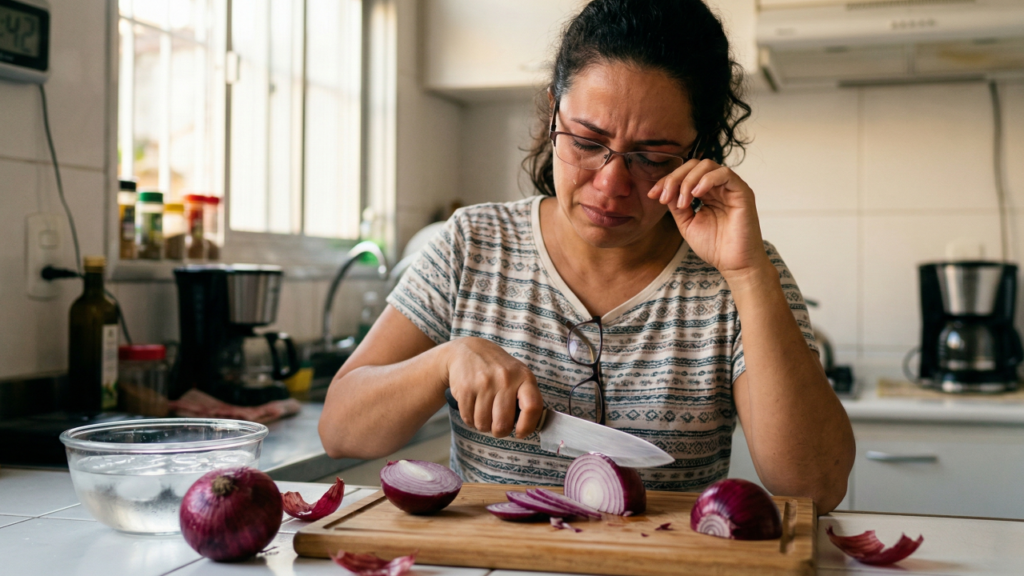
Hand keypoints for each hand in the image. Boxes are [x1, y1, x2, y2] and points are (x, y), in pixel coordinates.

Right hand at [441, 337, 543, 438]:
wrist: (468, 350)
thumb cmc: (498, 368)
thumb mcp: (518, 375)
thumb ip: (526, 398)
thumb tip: (528, 426)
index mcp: (524, 377)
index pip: (532, 407)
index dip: (527, 426)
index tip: (520, 432)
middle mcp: (505, 379)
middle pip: (503, 424)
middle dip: (499, 431)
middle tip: (498, 425)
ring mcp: (484, 383)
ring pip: (483, 424)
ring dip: (483, 425)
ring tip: (484, 412)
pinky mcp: (466, 388)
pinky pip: (468, 418)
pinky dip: (470, 419)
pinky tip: (473, 407)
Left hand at [647, 159, 769, 278]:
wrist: (734, 264)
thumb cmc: (714, 247)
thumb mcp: (687, 223)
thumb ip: (677, 205)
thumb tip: (664, 190)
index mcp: (706, 193)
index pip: (685, 175)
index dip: (666, 181)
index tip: (652, 195)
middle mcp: (718, 187)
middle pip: (693, 165)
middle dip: (674, 178)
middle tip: (664, 197)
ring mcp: (730, 187)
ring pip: (706, 165)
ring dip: (688, 180)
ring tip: (683, 203)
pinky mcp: (742, 191)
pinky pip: (724, 173)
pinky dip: (706, 180)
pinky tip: (696, 195)